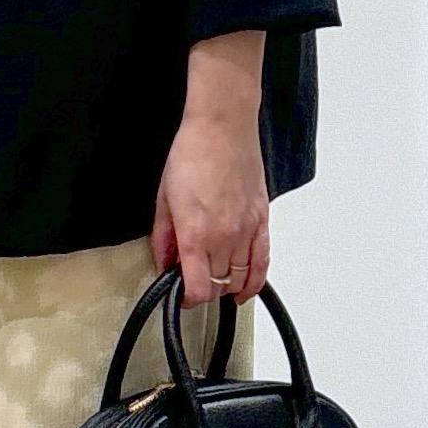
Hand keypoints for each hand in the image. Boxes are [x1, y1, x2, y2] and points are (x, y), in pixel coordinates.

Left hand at [150, 32, 269, 306]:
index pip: (198, 289)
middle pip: (219, 286)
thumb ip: (163, 236)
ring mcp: (247, 230)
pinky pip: (263, 262)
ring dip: (228, 287)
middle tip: (193, 281)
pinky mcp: (262, 221)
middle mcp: (224, 238)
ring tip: (216, 284)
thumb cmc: (191, 154)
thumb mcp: (164, 197)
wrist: (222, 128)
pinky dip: (255, 280)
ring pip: (242, 279)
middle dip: (205, 290)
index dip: (188, 299)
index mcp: (195, 234)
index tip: (181, 295)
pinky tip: (246, 288)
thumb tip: (164, 262)